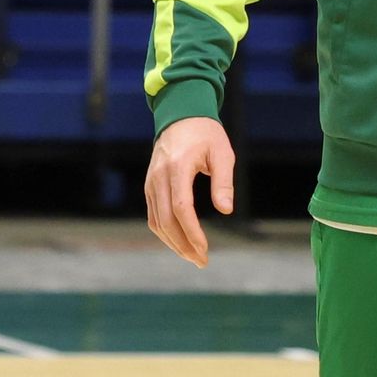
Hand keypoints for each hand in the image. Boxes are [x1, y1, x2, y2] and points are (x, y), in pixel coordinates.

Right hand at [145, 116, 234, 267]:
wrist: (180, 115)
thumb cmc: (206, 133)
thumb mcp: (222, 152)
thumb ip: (224, 181)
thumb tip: (226, 210)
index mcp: (178, 167)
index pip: (181, 208)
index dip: (192, 232)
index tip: (205, 248)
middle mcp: (159, 177)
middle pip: (166, 221)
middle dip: (183, 245)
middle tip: (202, 261)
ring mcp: (151, 182)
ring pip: (156, 222)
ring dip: (173, 243)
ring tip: (194, 256)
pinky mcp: (150, 186)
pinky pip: (154, 215)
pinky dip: (166, 232)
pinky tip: (181, 242)